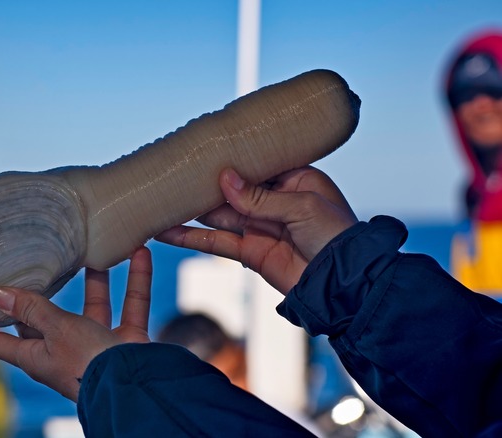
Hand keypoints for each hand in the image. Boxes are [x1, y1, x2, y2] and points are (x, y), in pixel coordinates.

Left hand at [0, 246, 152, 401]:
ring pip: (95, 307)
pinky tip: (139, 255)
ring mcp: (96, 345)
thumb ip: (32, 309)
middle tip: (28, 265)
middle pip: (45, 319)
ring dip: (98, 281)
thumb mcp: (55, 330)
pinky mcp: (125, 340)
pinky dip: (137, 282)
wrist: (137, 385)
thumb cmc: (88, 362)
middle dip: (40, 296)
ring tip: (91, 253)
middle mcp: (63, 350)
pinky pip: (131, 306)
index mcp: (36, 355)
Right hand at [156, 166, 356, 293]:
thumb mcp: (301, 206)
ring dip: (191, 212)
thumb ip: (259, 196)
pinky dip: (193, 238)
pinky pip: (217, 242)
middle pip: (232, 190)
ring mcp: (260, 227)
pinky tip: (168, 233)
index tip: (202, 151)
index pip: (256, 164)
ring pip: (218, 216)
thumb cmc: (336, 237)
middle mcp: (275, 202)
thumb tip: (224, 178)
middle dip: (204, 185)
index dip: (230, 159)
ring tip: (160, 203)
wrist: (344, 285)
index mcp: (294, 180)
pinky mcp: (251, 252)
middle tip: (172, 177)